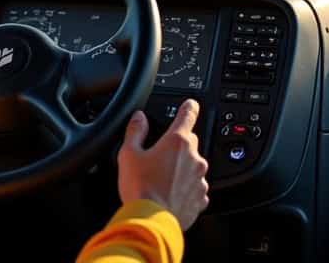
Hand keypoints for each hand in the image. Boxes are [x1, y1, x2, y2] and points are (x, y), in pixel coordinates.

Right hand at [117, 99, 210, 229]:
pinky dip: (185, 188)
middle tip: (157, 158)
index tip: (190, 105)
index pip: (188, 114)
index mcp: (177, 141)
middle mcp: (194, 157)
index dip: (188, 107)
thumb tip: (139, 118)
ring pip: (193, 165)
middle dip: (176, 146)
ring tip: (161, 181)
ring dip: (181, 169)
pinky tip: (169, 194)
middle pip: (189, 142)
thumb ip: (135, 131)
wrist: (150, 223)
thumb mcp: (128, 155)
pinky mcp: (201, 198)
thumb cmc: (140, 189)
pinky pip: (195, 187)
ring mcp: (200, 178)